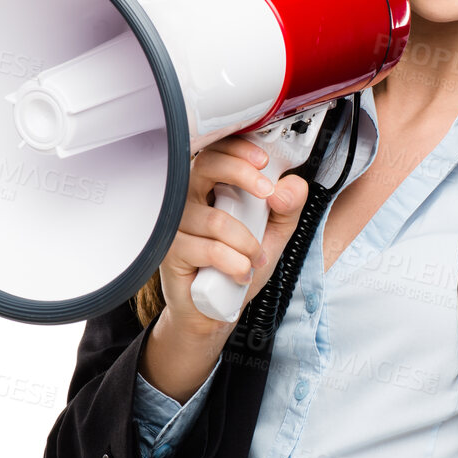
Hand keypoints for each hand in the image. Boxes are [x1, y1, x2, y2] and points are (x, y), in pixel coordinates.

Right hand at [159, 135, 308, 335]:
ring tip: (254, 259)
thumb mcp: (275, 233)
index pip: (217, 151)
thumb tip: (286, 189)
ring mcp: (176, 224)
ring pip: (218, 220)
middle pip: (207, 166)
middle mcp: (188, 199)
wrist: (215, 309)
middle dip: (243, 175)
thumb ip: (288, 207)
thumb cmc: (237, 264)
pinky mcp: (169, 250)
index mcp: (210, 186)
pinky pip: (210, 249)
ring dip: (248, 244)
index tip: (264, 162)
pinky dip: (235, 264)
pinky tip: (240, 273)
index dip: (239, 149)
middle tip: (267, 195)